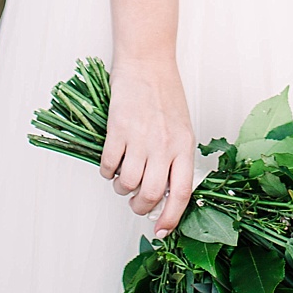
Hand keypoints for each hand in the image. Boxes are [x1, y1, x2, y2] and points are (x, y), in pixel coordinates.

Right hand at [99, 56, 194, 235]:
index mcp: (184, 145)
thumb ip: (176, 156)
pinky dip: (107, 172)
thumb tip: (166, 191)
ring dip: (122, 189)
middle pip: (153, 194)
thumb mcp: (181, 126)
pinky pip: (109, 166)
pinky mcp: (118, 130)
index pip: (182, 192)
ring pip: (128, 183)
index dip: (172, 217)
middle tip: (136, 202)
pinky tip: (111, 164)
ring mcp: (140, 138)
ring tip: (123, 179)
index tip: (162, 231)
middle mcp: (164, 145)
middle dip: (141, 207)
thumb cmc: (165, 93)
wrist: (147, 61)